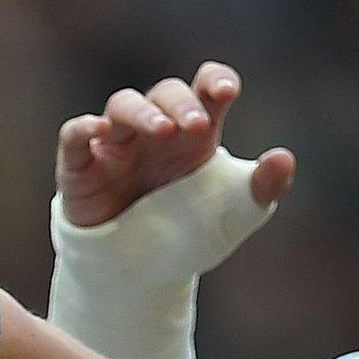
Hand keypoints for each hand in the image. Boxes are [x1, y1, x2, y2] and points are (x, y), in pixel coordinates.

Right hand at [56, 61, 294, 226]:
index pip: (206, 91)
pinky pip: (74, 138)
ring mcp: (116, 146)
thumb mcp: (233, 217)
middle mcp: (155, 132)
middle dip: (179, 103)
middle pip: (165, 94)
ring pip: (122, 106)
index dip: (215, 81)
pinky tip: (96, 130)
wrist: (140, 277)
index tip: (225, 91)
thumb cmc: (188, 236)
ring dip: (140, 112)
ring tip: (159, 130)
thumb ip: (261, 189)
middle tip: (193, 126)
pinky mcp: (80, 169)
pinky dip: (82, 128)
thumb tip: (285, 158)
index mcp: (195, 135)